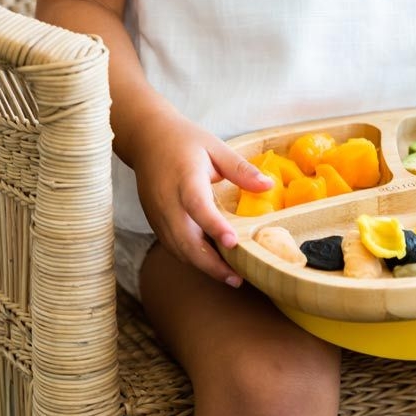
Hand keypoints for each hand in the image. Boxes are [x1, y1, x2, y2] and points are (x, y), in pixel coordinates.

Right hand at [129, 110, 274, 285]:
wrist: (146, 138)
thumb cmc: (185, 140)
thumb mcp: (216, 147)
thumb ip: (240, 169)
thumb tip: (269, 186)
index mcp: (184, 179)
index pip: (197, 206)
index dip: (214, 226)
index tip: (233, 243)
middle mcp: (167, 201)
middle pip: (184, 239)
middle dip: (210, 263)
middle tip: (237, 278)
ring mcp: (158, 214)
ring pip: (177, 248)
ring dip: (202, 265)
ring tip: (230, 277)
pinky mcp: (155, 221)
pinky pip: (172, 246)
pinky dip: (191, 258)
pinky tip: (212, 264)